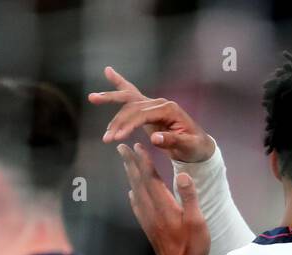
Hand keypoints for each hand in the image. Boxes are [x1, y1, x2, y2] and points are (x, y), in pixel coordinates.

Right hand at [89, 66, 215, 161]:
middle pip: (133, 107)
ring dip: (111, 102)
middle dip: (118, 121)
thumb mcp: (188, 146)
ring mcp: (153, 104)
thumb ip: (172, 141)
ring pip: (129, 101)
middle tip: (107, 136)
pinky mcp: (148, 108)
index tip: (117, 136)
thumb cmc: (194, 147)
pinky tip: (108, 71)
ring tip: (92, 98)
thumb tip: (154, 137)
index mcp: (169, 110)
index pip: (143, 115)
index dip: (129, 125)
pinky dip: (119, 83)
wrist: (198, 145)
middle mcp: (160, 103)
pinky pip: (132, 94)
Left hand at [118, 142, 209, 254]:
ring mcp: (149, 221)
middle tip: (122, 148)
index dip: (144, 161)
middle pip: (139, 182)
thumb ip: (189, 197)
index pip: (151, 178)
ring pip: (136, 192)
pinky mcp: (149, 229)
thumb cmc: (192, 247)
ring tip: (125, 164)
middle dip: (131, 163)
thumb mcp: (197, 221)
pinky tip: (132, 193)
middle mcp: (152, 211)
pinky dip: (133, 195)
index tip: (137, 146)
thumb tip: (182, 174)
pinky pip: (137, 207)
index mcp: (164, 206)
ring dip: (130, 176)